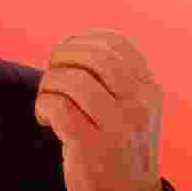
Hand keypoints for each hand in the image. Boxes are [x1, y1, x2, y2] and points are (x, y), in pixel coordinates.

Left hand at [34, 30, 164, 190]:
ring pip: (71, 79)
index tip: (67, 58)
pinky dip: (42, 107)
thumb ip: (114, 77)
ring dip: (48, 85)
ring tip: (48, 102)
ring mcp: (119, 126)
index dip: (81, 41)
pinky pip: (57, 106)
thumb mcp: (131, 109)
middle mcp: (139, 104)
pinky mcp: (93, 145)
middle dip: (60, 59)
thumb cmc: (118, 149)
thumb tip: (70, 44)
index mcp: (149, 89)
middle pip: (91, 55)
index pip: (114, 42)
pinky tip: (46, 120)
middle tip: (52, 79)